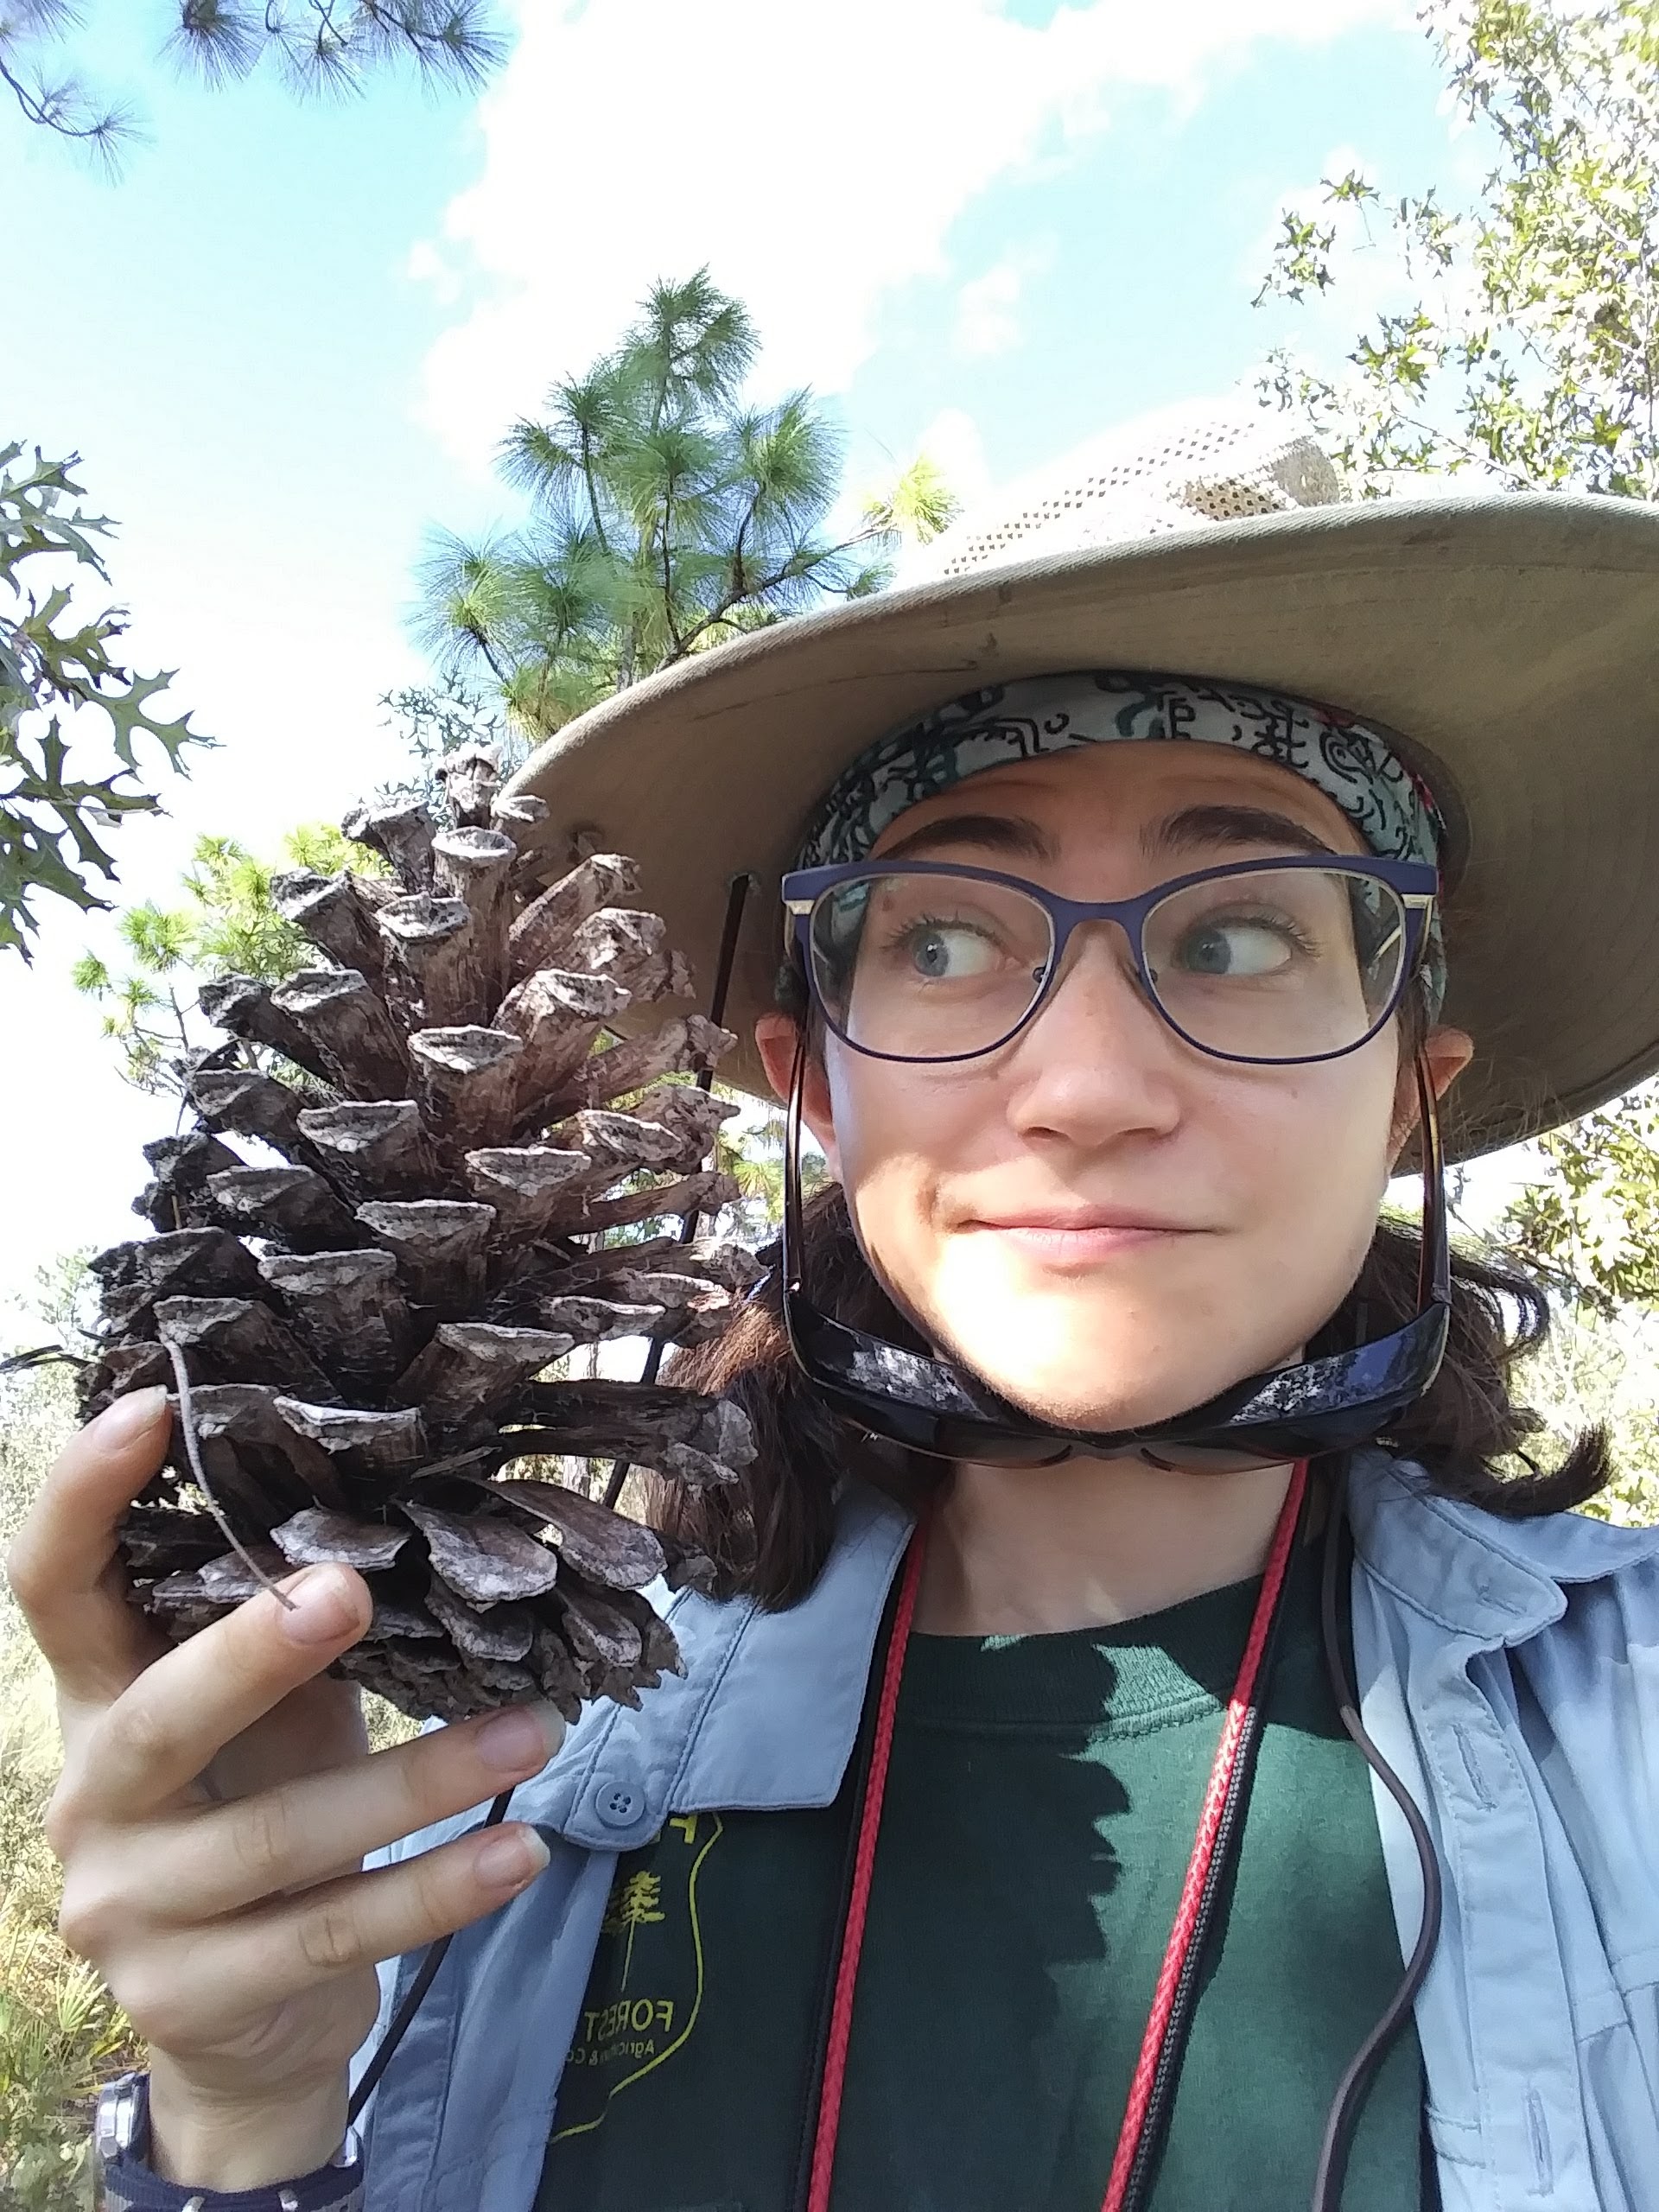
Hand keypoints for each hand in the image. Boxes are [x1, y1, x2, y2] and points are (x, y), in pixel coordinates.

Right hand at [7, 1388, 562, 2190]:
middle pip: (161, 1716)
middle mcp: (93, 1797)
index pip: (55, 1587)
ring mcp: (128, 1909)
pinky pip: (332, 1931)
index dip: (84, 1497)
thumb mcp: (264, 1715)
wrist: (245, 2020)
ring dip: (421, 1780)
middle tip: (353, 1589)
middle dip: (255, 1652)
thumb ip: (287, 1633)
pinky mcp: (191, 1997)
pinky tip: (520, 1849)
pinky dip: (439, 1888)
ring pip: (282, 1837)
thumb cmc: (261, 1809)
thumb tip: (401, 1508)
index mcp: (99, 1698)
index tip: (154, 1405)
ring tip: (536, 1731)